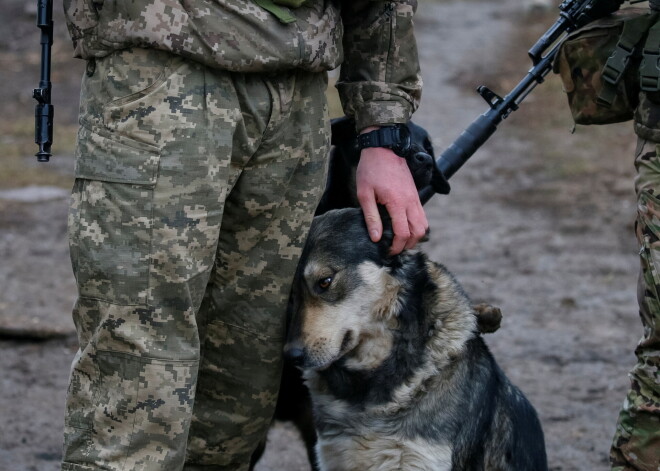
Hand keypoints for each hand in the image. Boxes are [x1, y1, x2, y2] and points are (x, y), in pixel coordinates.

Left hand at [356, 128, 427, 254]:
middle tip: (394, 250)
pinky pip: (422, 215)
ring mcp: (415, 198)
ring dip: (415, 237)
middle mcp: (411, 202)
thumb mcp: (364, 194)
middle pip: (418, 232)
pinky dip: (416, 226)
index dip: (396, 247)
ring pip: (423, 225)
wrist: (384, 147)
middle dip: (408, 245)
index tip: (387, 252)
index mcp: (397, 203)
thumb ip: (371, 217)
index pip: (403, 233)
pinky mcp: (415, 194)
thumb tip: (376, 238)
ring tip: (400, 242)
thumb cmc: (371, 169)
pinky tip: (404, 228)